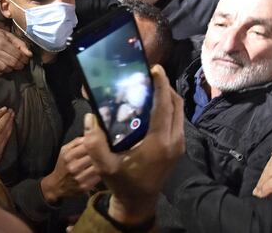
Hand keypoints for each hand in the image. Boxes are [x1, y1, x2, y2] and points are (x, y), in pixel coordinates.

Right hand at [0, 24, 31, 74]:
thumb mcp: (10, 36)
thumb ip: (21, 45)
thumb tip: (29, 55)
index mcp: (2, 42)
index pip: (17, 55)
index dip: (24, 59)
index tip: (26, 60)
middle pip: (12, 63)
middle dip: (19, 65)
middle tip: (21, 64)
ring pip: (4, 68)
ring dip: (11, 69)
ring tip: (13, 66)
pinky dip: (1, 72)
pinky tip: (4, 68)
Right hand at [40, 137, 100, 203]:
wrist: (57, 185)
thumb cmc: (63, 165)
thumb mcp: (64, 150)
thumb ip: (76, 142)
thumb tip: (89, 135)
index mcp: (68, 156)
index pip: (87, 146)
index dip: (95, 144)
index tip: (100, 143)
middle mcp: (73, 167)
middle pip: (94, 156)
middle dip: (100, 153)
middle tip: (105, 151)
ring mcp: (79, 178)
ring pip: (97, 167)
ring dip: (102, 163)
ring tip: (104, 160)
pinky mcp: (84, 187)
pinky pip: (97, 177)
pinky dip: (100, 173)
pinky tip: (100, 170)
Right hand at [83, 64, 184, 224]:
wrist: (140, 202)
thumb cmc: (123, 183)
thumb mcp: (104, 167)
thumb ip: (95, 143)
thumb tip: (91, 117)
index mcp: (159, 142)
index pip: (164, 105)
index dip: (161, 84)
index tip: (155, 69)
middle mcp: (174, 140)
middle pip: (176, 104)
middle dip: (166, 86)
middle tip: (150, 75)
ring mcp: (179, 144)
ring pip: (179, 111)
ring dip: (168, 96)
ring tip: (152, 87)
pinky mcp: (178, 147)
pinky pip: (178, 119)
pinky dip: (169, 107)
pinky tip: (154, 105)